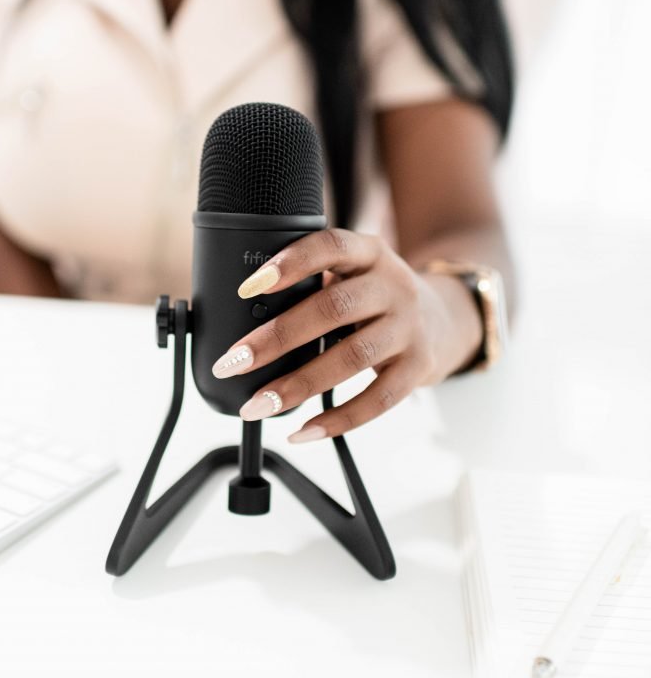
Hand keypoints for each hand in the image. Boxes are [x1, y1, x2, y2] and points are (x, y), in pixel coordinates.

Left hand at [210, 228, 483, 441]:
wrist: (444, 319)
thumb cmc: (375, 298)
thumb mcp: (352, 273)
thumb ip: (312, 284)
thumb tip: (245, 316)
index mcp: (369, 253)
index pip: (330, 246)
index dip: (290, 263)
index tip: (247, 288)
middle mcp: (393, 285)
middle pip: (333, 308)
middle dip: (277, 338)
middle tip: (233, 363)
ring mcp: (409, 327)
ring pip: (351, 357)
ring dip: (298, 384)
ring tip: (257, 404)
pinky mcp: (420, 366)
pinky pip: (378, 399)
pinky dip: (337, 420)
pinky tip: (303, 431)